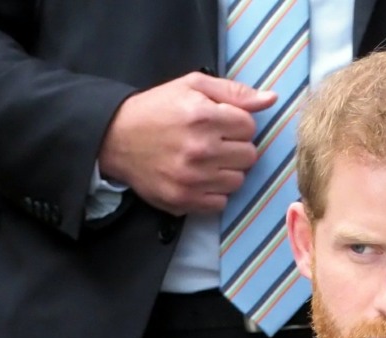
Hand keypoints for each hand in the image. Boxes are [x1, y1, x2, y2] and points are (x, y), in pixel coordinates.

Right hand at [97, 72, 274, 215]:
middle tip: (213, 143)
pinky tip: (198, 178)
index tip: (220, 124)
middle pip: (249, 156)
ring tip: (205, 160)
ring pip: (238, 180)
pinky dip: (213, 192)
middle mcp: (199, 148)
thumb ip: (234, 92)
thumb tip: (271, 99)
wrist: (115, 138)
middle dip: (235, 148)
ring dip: (226, 171)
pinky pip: (221, 202)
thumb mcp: (192, 87)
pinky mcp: (184, 199)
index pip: (249, 127)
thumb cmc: (157, 109)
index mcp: (202, 116)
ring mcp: (192, 177)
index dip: (236, 124)